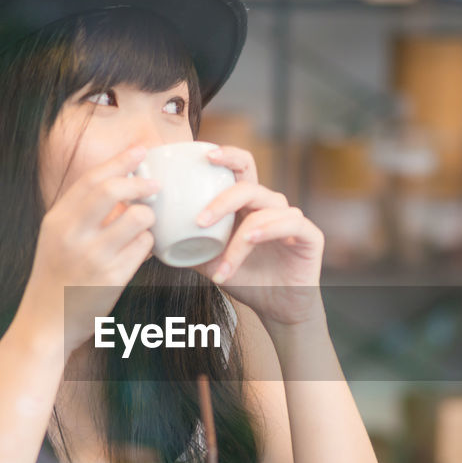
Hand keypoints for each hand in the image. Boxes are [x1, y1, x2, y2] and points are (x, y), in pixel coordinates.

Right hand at [19, 145, 160, 356]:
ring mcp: (93, 256)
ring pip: (137, 218)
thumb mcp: (56, 238)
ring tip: (144, 225)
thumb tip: (118, 183)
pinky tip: (143, 248)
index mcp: (57, 220)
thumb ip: (80, 212)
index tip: (139, 150)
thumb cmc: (56, 277)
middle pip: (112, 190)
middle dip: (139, 182)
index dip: (119, 160)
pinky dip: (148, 243)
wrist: (47, 322)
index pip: (91, 179)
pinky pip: (144, 248)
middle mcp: (72, 235)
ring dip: (148, 217)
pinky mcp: (112, 278)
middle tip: (154, 183)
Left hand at [192, 146, 324, 327]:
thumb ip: (188, 244)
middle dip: (222, 198)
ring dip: (237, 240)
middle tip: (200, 220)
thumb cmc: (246, 279)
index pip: (240, 168)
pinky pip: (288, 224)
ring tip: (221, 266)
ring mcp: (291, 218)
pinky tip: (250, 242)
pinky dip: (265, 232)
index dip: (226, 155)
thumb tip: (151, 235)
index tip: (203, 155)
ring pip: (262, 212)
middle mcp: (271, 205)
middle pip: (249, 184)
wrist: (277, 307)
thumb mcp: (210, 262)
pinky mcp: (309, 234)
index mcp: (248, 204)